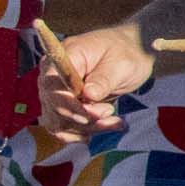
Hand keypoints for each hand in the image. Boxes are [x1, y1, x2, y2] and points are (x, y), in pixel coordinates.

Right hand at [38, 23, 153, 141]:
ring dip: (87, 128)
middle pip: (54, 107)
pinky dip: (82, 133)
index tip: (89, 114)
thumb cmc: (126, 52)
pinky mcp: (64, 106)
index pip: (52, 86)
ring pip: (60, 122)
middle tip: (110, 112)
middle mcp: (53, 76)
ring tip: (115, 122)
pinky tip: (103, 127)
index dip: (67, 105)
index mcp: (63, 57)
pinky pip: (63, 128)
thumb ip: (103, 79)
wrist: (132, 53)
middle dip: (83, 118)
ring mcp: (56, 92)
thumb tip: (87, 95)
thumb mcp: (121, 63)